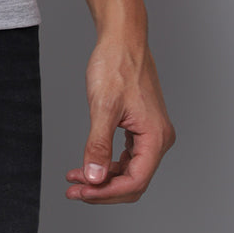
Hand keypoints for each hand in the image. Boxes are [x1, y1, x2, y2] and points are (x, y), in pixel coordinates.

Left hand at [65, 33, 174, 203]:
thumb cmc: (116, 65)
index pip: (135, 181)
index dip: (107, 193)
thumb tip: (94, 178)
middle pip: (134, 181)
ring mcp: (152, 133)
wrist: (122, 39)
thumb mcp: (103, 107)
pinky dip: (108, 163)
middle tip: (74, 190)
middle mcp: (159, 138)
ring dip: (104, 178)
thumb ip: (98, 145)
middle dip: (103, 189)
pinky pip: (128, 155)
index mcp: (155, 137)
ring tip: (76, 179)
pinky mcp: (143, 126)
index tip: (82, 193)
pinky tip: (89, 164)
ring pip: (130, 170)